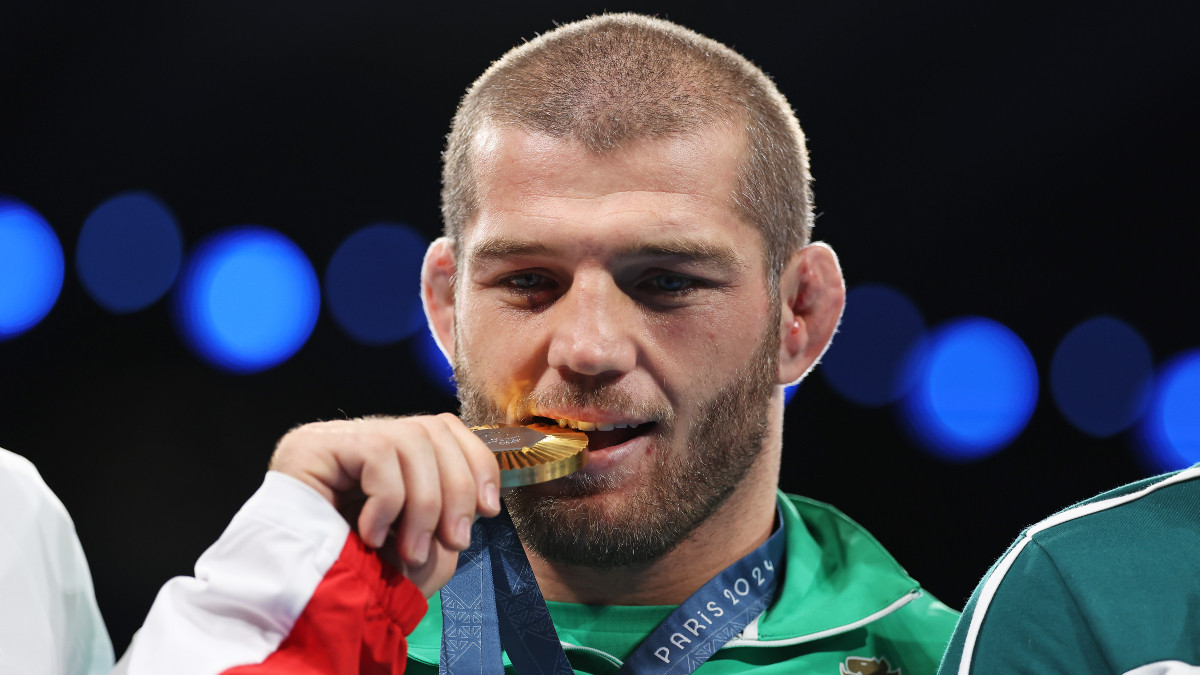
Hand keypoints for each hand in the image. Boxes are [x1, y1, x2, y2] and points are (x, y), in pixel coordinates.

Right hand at [268, 414, 500, 596]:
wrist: (306, 607)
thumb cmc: (364, 579)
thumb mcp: (425, 545)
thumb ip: (453, 510)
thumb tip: (479, 494)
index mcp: (390, 458)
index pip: (443, 427)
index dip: (475, 461)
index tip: (489, 508)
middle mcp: (362, 439)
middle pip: (432, 431)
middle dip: (456, 489)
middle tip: (454, 541)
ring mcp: (336, 439)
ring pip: (410, 440)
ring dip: (425, 503)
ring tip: (411, 551)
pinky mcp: (313, 446)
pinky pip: (377, 455)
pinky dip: (388, 500)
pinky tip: (371, 535)